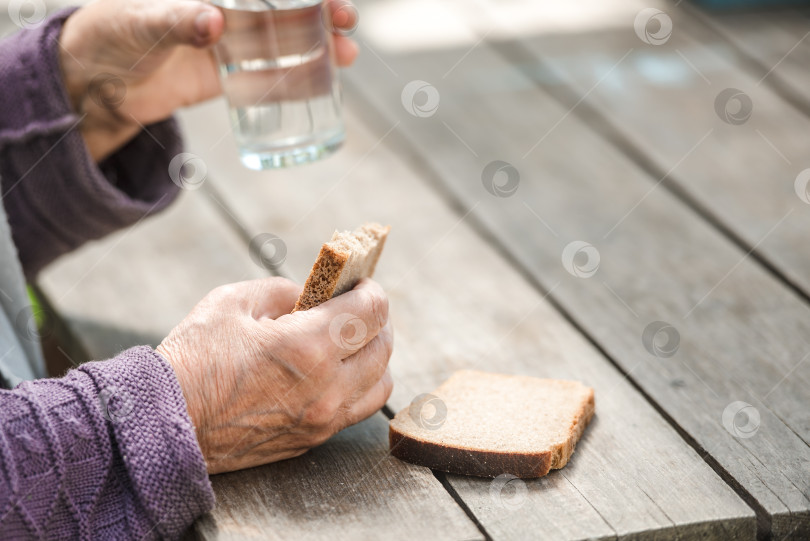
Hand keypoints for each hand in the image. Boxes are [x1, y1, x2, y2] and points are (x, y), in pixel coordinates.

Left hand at [58, 0, 358, 160]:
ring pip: (282, 40)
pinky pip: (267, 77)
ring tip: (346, 55)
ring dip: (316, 46)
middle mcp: (224, 9)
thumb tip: (214, 22)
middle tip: (346, 21)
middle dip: (318, 12)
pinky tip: (321, 83)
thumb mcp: (140, 23)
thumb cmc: (108, 35)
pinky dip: (294, 80)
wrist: (94, 84)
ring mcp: (228, 42)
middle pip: (281, 7)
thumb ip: (176, 21)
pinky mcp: (226, 75)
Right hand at [156, 277, 392, 473]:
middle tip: (356, 307)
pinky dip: (358, 387)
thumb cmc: (193, 358)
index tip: (360, 284)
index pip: (372, 312)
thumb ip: (284, 291)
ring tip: (351, 342)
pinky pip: (356, 411)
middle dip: (376, 320)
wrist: (164, 424)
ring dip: (373, 357)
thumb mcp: (233, 302)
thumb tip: (314, 295)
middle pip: (384, 347)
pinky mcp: (311, 440)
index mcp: (308, 346)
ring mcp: (322, 419)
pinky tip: (335, 372)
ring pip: (380, 385)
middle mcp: (326, 387)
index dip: (371, 291)